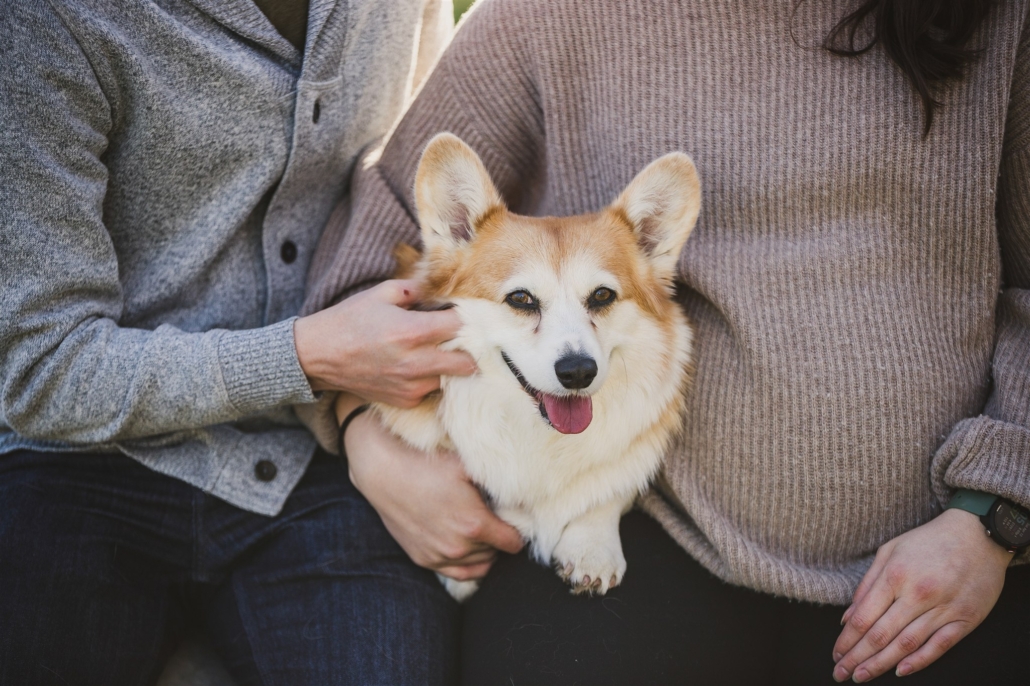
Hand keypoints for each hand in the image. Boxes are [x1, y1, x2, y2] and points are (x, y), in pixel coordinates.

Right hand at [294, 279, 475, 406]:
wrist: (319, 355)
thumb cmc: (349, 320)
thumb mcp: (380, 293)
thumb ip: (414, 289)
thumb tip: (436, 291)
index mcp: (413, 331)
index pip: (460, 326)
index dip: (463, 318)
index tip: (457, 315)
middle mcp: (416, 362)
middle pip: (467, 363)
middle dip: (468, 350)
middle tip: (459, 341)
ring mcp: (411, 385)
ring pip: (450, 379)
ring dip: (448, 367)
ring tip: (434, 354)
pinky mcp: (405, 400)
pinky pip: (430, 391)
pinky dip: (429, 380)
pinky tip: (415, 368)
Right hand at [344, 409, 523, 579]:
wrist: (383, 471)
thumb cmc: (427, 463)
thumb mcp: (467, 465)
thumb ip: (498, 478)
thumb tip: (527, 483)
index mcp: (475, 525)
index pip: (514, 543)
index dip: (517, 530)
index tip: (512, 519)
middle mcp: (459, 547)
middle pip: (496, 553)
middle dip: (498, 538)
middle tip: (492, 518)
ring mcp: (439, 556)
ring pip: (479, 565)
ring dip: (484, 552)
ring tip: (481, 531)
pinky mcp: (424, 560)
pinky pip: (457, 573)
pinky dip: (467, 563)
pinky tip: (468, 547)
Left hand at [832, 508, 1011, 681]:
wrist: (978, 534)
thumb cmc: (929, 541)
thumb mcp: (890, 551)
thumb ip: (867, 584)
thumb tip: (847, 617)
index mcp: (895, 576)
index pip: (863, 618)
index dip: (846, 640)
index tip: (835, 654)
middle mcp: (918, 594)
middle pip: (880, 635)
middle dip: (857, 658)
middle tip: (841, 673)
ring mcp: (943, 609)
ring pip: (906, 645)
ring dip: (880, 664)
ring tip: (862, 676)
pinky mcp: (965, 619)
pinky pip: (939, 646)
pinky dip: (918, 661)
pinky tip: (899, 671)